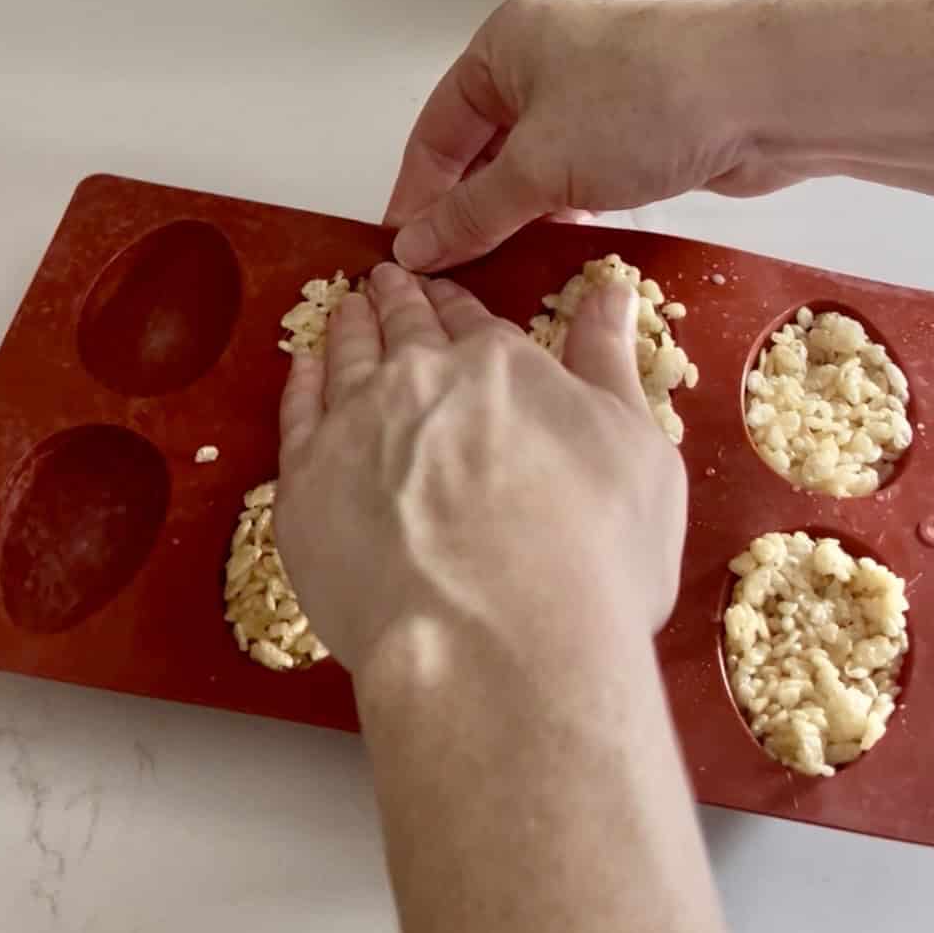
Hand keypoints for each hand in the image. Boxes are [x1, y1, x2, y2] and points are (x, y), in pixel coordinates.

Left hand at [274, 262, 686, 677]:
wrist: (501, 650)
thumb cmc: (592, 563)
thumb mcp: (638, 450)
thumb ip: (609, 361)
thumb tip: (610, 290)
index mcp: (501, 365)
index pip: (472, 321)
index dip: (457, 306)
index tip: (445, 294)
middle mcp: (420, 377)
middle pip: (404, 327)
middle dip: (397, 301)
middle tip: (386, 281)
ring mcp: (355, 425)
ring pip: (346, 357)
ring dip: (348, 328)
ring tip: (346, 312)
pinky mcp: (305, 482)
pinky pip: (296, 413)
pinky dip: (300, 382)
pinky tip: (303, 371)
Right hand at [385, 0, 777, 270]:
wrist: (764, 93)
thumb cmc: (637, 109)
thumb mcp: (540, 166)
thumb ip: (472, 213)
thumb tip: (411, 250)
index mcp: (503, 45)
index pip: (436, 128)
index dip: (416, 193)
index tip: (403, 255)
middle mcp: (541, 60)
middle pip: (481, 146)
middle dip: (465, 208)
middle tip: (447, 274)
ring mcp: (591, 92)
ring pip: (530, 164)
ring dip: (513, 214)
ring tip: (492, 272)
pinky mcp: (634, 126)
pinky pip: (575, 173)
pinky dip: (559, 209)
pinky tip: (553, 249)